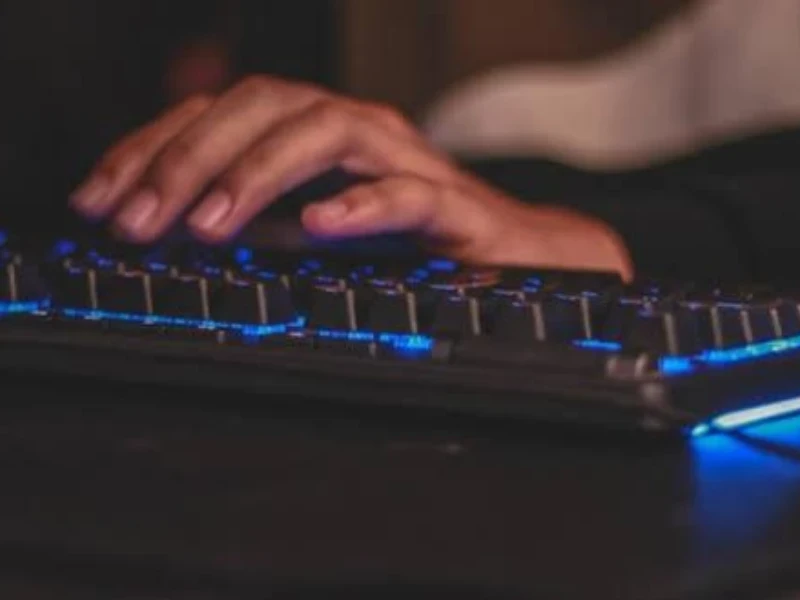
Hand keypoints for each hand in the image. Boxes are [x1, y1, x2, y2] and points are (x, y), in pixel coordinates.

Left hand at [69, 75, 633, 278]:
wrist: (511, 251)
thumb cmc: (411, 237)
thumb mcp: (312, 221)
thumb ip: (255, 213)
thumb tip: (171, 224)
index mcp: (316, 130)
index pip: (220, 112)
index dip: (151, 148)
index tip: (100, 199)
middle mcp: (356, 128)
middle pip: (264, 104)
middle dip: (189, 158)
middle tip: (138, 218)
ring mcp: (404, 158)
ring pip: (327, 132)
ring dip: (259, 173)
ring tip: (211, 224)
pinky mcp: (449, 203)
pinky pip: (406, 193)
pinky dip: (359, 205)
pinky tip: (317, 226)